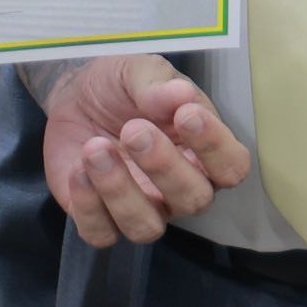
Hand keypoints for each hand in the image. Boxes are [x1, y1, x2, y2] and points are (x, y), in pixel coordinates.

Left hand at [39, 53, 251, 245]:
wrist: (75, 94)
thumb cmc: (123, 87)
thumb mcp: (141, 73)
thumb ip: (160, 86)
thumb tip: (182, 94)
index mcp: (203, 153)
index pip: (232, 167)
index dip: (215, 147)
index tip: (187, 115)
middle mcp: (179, 190)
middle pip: (194, 201)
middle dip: (165, 166)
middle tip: (134, 129)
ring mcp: (141, 209)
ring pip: (147, 228)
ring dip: (121, 190)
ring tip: (95, 148)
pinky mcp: (100, 220)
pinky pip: (102, 234)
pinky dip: (88, 205)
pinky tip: (78, 169)